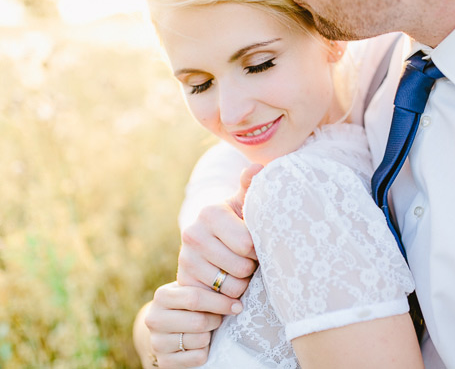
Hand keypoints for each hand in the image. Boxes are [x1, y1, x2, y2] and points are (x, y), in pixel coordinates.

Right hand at [144, 282, 243, 367]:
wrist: (168, 331)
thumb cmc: (189, 306)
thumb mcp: (193, 291)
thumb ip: (207, 287)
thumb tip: (235, 287)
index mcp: (162, 296)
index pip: (194, 298)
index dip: (220, 302)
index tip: (236, 305)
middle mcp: (154, 319)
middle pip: (199, 322)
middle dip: (216, 320)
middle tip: (219, 319)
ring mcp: (157, 342)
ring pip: (200, 340)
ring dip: (211, 336)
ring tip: (207, 330)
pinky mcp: (164, 362)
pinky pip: (198, 357)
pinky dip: (205, 351)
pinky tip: (200, 345)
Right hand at [176, 164, 262, 296]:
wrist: (209, 248)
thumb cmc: (236, 224)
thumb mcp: (244, 205)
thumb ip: (251, 186)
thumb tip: (257, 167)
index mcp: (210, 212)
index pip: (247, 243)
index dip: (258, 249)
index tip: (254, 245)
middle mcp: (192, 234)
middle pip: (241, 267)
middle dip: (251, 268)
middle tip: (248, 261)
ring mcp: (185, 259)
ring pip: (230, 287)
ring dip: (241, 284)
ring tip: (238, 272)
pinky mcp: (182, 282)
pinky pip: (217, 301)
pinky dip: (228, 299)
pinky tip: (228, 288)